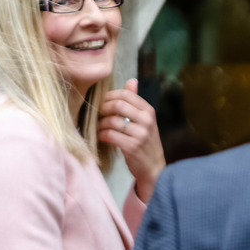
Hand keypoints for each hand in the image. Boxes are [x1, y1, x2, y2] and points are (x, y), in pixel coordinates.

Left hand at [98, 79, 165, 202]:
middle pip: (118, 105)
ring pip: (112, 121)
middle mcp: (147, 121)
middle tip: (96, 114)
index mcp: (149, 111)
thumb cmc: (145, 142)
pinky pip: (110, 135)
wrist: (154, 168)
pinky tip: (100, 136)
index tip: (101, 102)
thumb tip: (131, 81)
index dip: (109, 95)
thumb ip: (136, 101)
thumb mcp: (144, 120)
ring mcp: (140, 134)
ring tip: (96, 127)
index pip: (126, 94)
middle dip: (103, 108)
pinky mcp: (132, 147)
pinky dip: (101, 135)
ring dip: (100, 124)